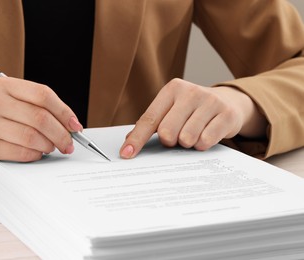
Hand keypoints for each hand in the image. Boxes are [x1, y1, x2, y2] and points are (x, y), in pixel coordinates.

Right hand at [0, 77, 82, 165]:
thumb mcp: (5, 99)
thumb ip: (32, 106)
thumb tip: (67, 124)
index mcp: (4, 85)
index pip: (43, 95)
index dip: (64, 111)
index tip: (75, 126)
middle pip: (40, 117)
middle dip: (61, 134)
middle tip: (69, 144)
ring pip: (32, 136)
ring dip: (49, 145)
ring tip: (51, 148)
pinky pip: (20, 151)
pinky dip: (34, 154)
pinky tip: (37, 154)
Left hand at [120, 78, 266, 158]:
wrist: (229, 102)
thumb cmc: (192, 110)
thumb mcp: (171, 110)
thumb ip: (151, 123)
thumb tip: (128, 142)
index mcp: (172, 89)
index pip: (149, 119)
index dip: (137, 139)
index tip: (126, 154)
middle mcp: (190, 92)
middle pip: (167, 132)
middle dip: (169, 141)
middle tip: (177, 136)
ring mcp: (210, 101)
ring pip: (186, 138)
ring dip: (187, 144)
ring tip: (193, 134)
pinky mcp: (227, 114)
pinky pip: (206, 141)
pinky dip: (202, 145)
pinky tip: (206, 135)